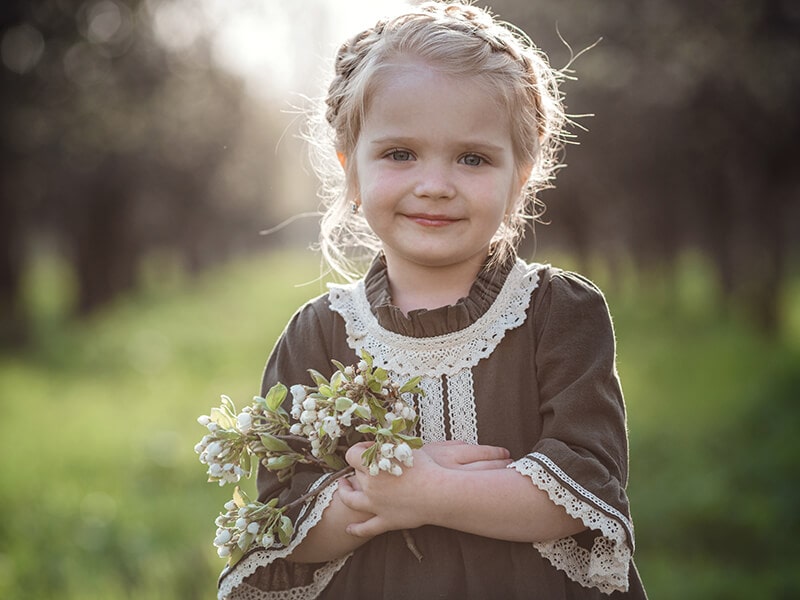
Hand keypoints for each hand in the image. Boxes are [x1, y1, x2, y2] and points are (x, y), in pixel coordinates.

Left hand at [336, 441, 511, 538]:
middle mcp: (370, 486)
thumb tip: (382, 435)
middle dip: (359, 468)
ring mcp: (376, 506)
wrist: (440, 492)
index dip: (359, 450)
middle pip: (355, 475)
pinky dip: (356, 529)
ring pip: (351, 500)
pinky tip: (348, 529)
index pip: (352, 455)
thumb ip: (391, 442)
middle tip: (366, 465)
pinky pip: (366, 528)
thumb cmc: (427, 467)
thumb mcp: (406, 447)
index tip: (368, 449)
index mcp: (373, 465)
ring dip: (345, 493)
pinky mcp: (385, 521)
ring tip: (343, 488)